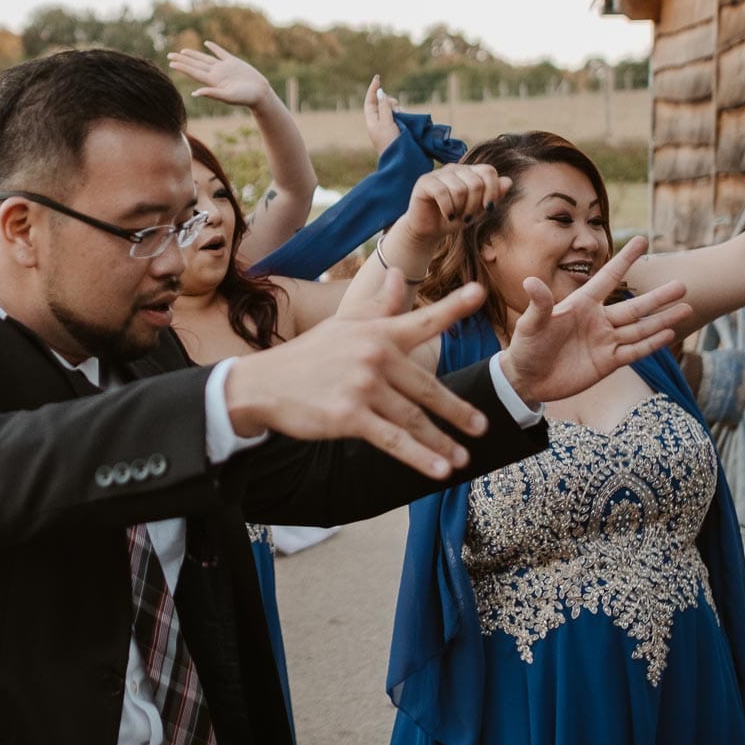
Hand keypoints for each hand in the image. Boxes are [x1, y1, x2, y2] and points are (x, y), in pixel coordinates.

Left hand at [167, 42, 277, 108]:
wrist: (260, 93)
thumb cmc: (245, 97)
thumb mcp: (228, 97)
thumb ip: (212, 94)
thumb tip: (195, 93)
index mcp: (213, 81)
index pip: (194, 72)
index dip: (182, 67)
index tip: (171, 63)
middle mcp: (216, 73)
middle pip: (196, 65)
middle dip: (183, 60)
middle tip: (170, 55)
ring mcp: (224, 67)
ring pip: (205, 58)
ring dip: (194, 55)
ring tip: (182, 51)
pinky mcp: (233, 62)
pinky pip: (221, 53)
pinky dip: (214, 47)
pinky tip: (206, 43)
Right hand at [225, 284, 492, 478]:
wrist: (262, 385)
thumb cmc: (307, 355)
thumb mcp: (343, 325)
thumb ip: (379, 305)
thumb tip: (399, 275)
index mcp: (376, 333)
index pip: (422, 320)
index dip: (453, 307)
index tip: (479, 294)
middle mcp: (374, 356)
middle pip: (427, 387)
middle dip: (457, 411)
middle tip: (482, 426)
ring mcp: (362, 387)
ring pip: (414, 419)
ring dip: (441, 442)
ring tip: (462, 458)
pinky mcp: (349, 416)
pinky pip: (393, 440)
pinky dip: (419, 457)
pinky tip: (440, 470)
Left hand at [363, 75, 401, 154]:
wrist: (400, 159)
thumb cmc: (390, 142)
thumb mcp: (386, 123)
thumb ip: (384, 107)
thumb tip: (381, 93)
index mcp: (372, 121)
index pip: (370, 101)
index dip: (373, 90)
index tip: (378, 78)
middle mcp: (380, 122)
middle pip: (384, 103)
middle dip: (391, 102)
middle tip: (396, 110)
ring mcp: (390, 126)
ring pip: (394, 109)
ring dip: (398, 109)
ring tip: (402, 120)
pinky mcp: (400, 129)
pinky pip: (401, 116)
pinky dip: (403, 114)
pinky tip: (406, 119)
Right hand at [399, 164, 509, 244]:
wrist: (428, 230)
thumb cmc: (454, 219)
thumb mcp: (478, 211)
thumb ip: (493, 196)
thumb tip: (508, 181)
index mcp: (469, 172)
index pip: (488, 171)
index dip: (493, 191)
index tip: (488, 209)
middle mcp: (454, 168)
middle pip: (476, 182)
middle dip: (475, 205)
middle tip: (468, 217)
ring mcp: (438, 173)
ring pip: (459, 188)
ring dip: (460, 208)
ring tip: (455, 216)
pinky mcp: (424, 182)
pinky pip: (441, 192)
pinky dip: (448, 208)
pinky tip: (447, 215)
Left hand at [496, 236, 691, 402]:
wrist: (527, 380)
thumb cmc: (526, 347)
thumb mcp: (531, 324)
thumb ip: (539, 304)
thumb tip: (530, 281)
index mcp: (581, 304)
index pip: (608, 277)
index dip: (625, 259)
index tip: (643, 239)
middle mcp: (598, 320)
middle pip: (634, 306)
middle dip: (658, 297)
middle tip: (683, 284)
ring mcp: (605, 341)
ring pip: (640, 327)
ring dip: (662, 319)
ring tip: (687, 308)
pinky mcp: (608, 362)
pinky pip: (634, 350)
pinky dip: (652, 343)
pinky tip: (670, 334)